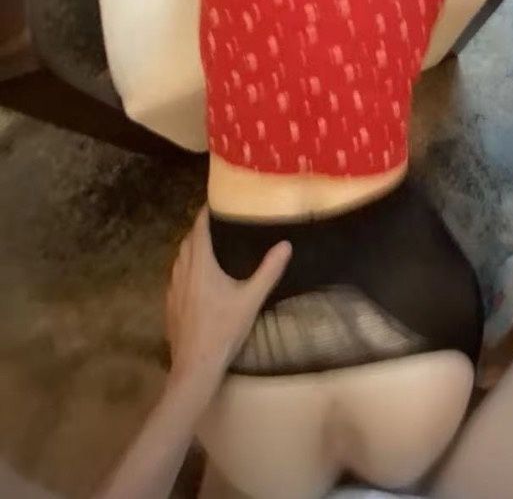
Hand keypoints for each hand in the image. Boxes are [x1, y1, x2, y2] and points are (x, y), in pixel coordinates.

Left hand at [165, 207, 290, 385]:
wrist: (195, 366)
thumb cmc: (223, 329)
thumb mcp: (251, 299)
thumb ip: (268, 271)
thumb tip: (286, 245)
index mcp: (200, 264)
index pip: (199, 228)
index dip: (205, 213)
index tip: (215, 201)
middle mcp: (182, 271)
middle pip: (188, 242)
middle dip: (200, 230)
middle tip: (218, 224)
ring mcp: (173, 289)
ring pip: (180, 259)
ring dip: (192, 249)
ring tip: (210, 248)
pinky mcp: (170, 305)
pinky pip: (177, 277)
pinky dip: (187, 269)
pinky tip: (199, 280)